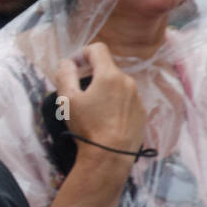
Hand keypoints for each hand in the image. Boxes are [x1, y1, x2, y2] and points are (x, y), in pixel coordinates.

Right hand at [54, 42, 145, 158]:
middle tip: (78, 93)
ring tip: (92, 111)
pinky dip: (115, 105)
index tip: (73, 66)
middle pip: (107, 69)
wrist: (110, 157)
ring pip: (117, 86)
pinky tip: (105, 121)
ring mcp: (137, 98)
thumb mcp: (67, 100)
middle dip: (92, 75)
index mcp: (109, 75)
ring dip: (104, 91)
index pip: (97, 49)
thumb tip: (67, 63)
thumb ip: (65, 74)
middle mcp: (128, 82)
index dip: (82, 53)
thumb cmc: (88, 127)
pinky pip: (126, 101)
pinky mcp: (141, 114)